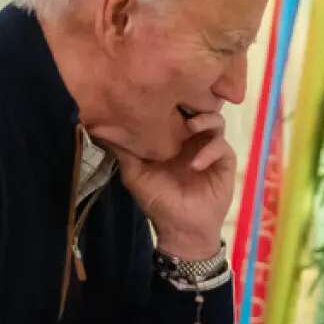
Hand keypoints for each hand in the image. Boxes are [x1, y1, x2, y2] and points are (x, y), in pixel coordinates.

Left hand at [113, 113, 234, 258]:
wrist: (180, 229)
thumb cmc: (158, 202)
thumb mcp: (135, 175)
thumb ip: (122, 152)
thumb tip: (99, 129)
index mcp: (174, 139)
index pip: (178, 110)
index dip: (173, 100)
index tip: (159, 94)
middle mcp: (193, 140)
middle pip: (200, 109)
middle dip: (193, 103)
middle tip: (180, 104)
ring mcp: (210, 150)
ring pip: (216, 122)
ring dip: (206, 121)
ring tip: (191, 128)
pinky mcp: (224, 163)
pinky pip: (222, 147)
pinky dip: (210, 151)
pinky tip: (194, 164)